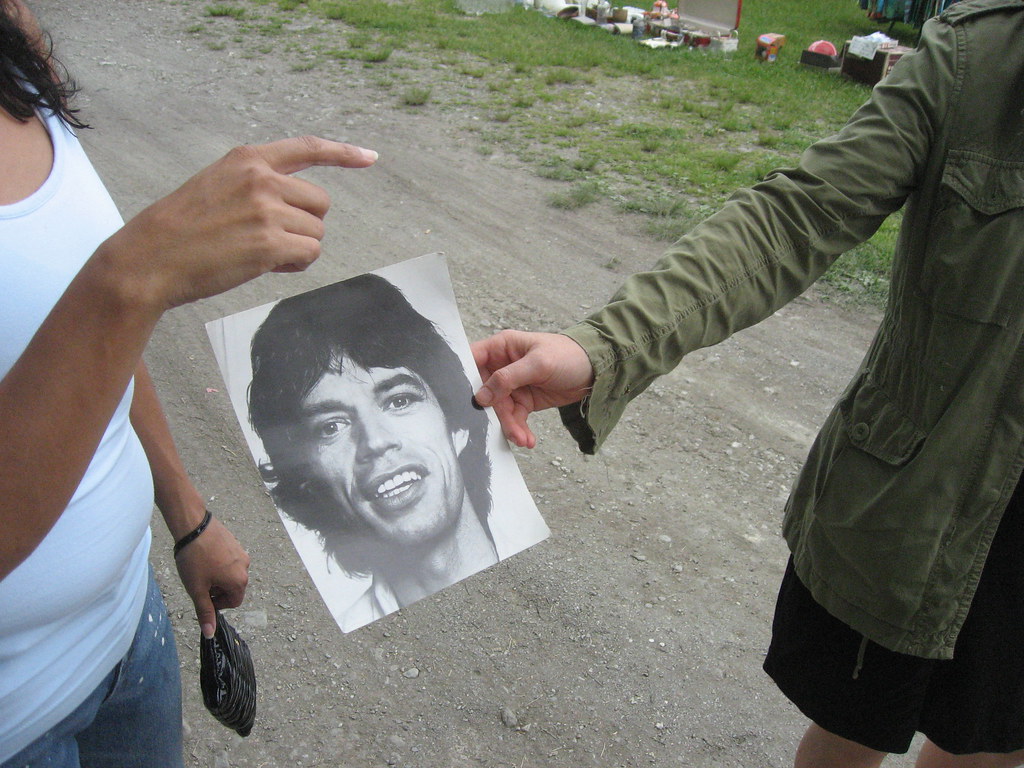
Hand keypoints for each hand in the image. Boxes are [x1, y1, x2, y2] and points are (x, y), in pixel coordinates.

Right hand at [96, 136, 377, 311]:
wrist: (149, 258)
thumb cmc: (181, 229)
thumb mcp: (215, 185)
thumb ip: (255, 186)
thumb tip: (297, 208)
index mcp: (248, 159)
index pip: (307, 148)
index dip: (343, 153)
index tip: (370, 157)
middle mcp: (262, 179)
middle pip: (320, 203)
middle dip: (305, 223)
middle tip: (271, 238)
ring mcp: (267, 210)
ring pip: (316, 232)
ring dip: (297, 247)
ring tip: (258, 252)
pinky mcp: (270, 243)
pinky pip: (309, 254)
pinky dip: (295, 264)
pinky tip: (266, 265)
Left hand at [173, 516, 250, 638]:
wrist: (194, 526)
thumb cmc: (195, 560)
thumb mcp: (197, 589)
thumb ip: (205, 612)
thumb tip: (210, 633)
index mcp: (238, 581)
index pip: (234, 602)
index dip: (218, 604)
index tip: (204, 597)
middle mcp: (245, 567)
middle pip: (234, 588)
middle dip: (218, 590)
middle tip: (200, 583)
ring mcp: (241, 553)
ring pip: (231, 573)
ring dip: (218, 577)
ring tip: (201, 569)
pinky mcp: (235, 543)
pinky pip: (230, 560)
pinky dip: (219, 564)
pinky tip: (204, 558)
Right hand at [471, 330, 593, 448]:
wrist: (595, 371)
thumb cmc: (569, 355)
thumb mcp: (539, 363)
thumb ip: (509, 378)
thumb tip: (482, 395)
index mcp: (502, 347)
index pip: (472, 359)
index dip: (464, 377)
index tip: (463, 398)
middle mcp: (503, 366)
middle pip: (485, 391)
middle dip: (493, 411)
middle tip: (504, 425)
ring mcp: (513, 385)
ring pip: (500, 409)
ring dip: (509, 425)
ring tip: (522, 438)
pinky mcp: (523, 401)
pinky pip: (514, 418)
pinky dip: (519, 429)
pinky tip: (527, 439)